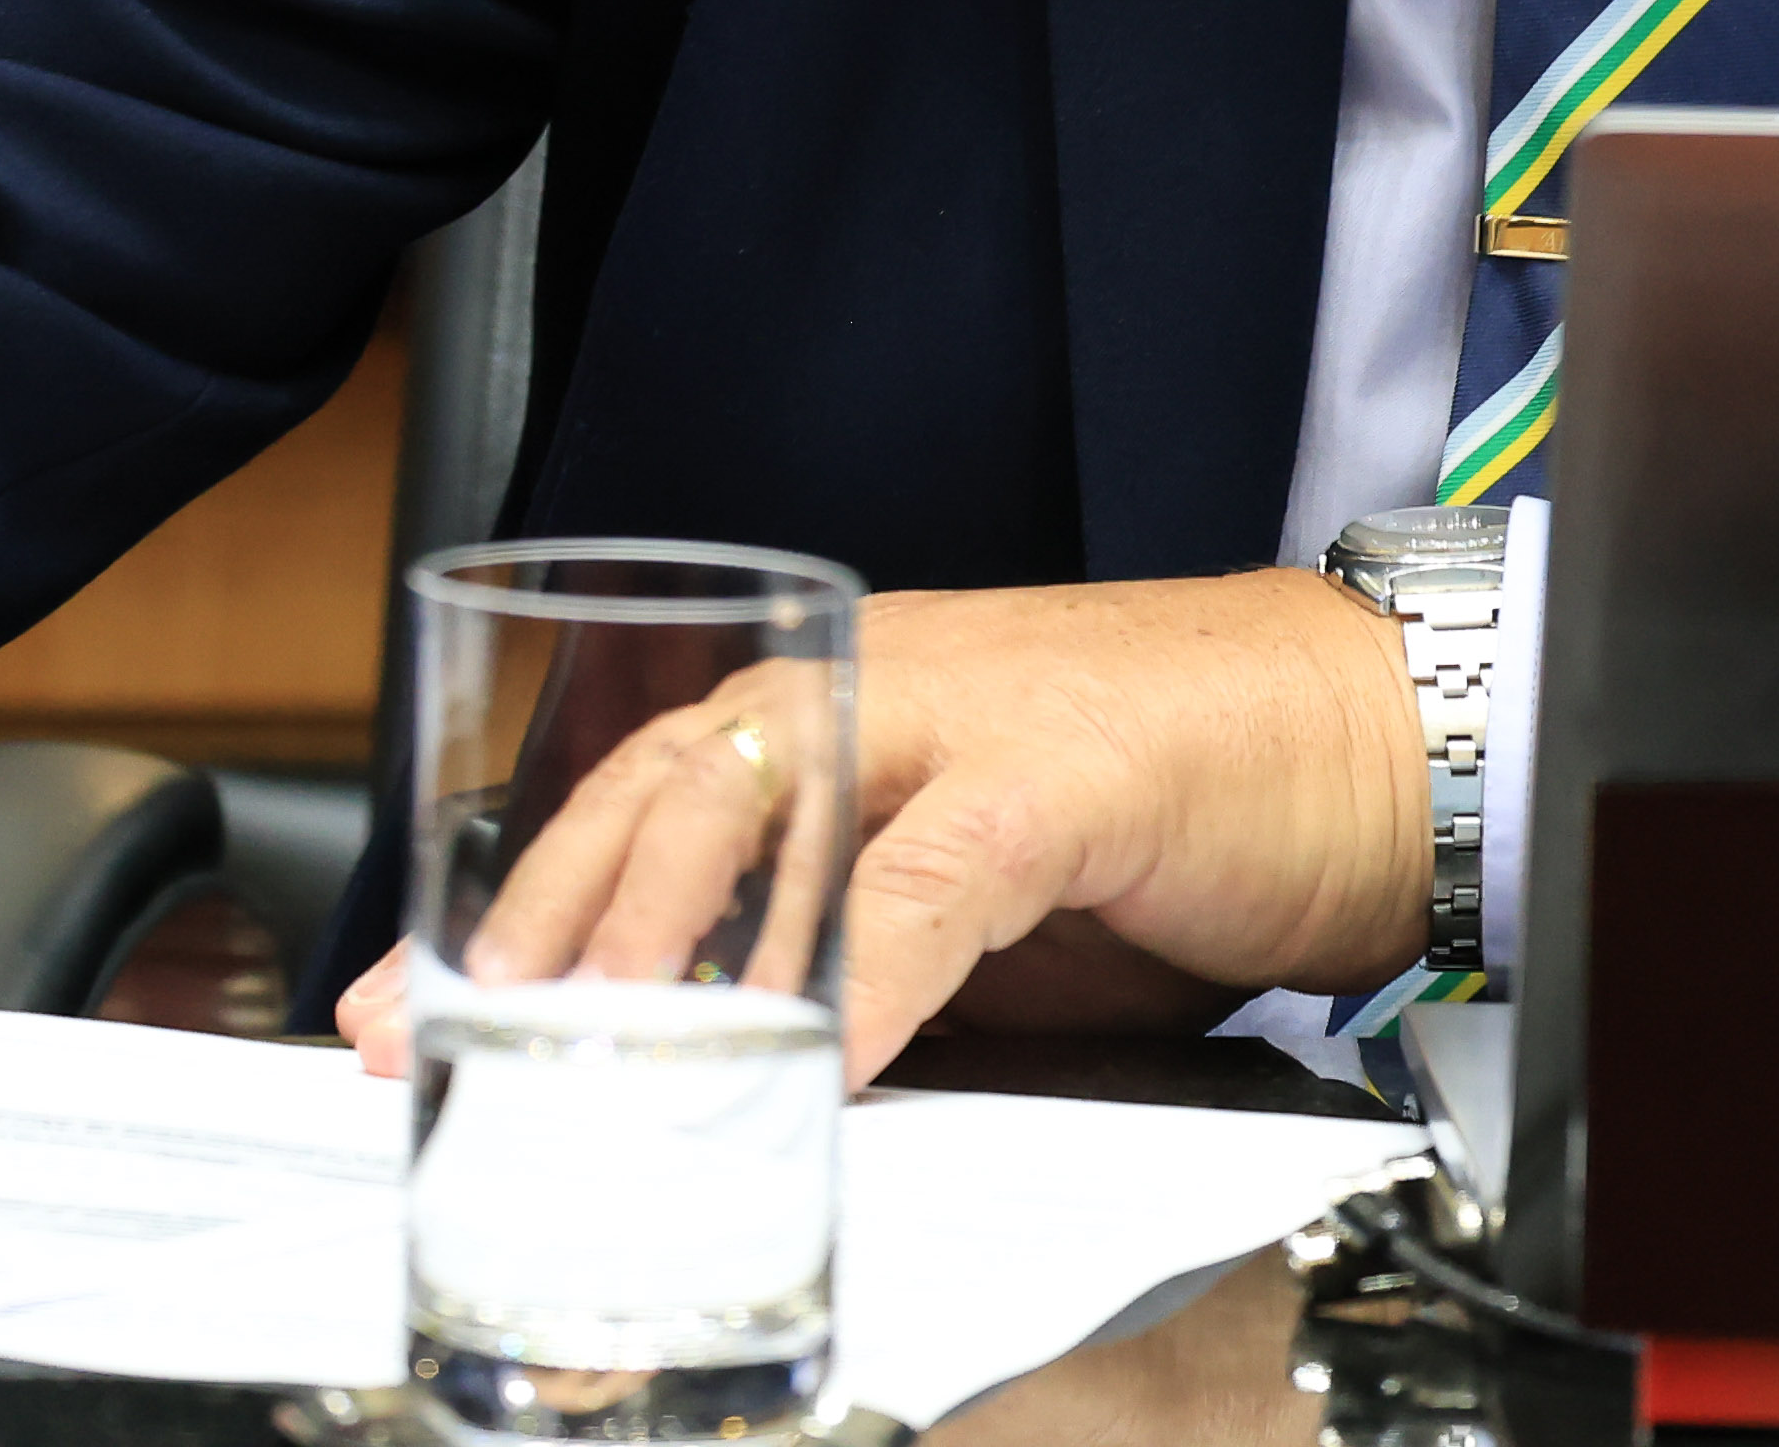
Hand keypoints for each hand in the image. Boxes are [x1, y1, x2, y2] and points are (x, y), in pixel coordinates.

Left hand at [331, 569, 1426, 1085]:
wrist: (1379, 724)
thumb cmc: (1183, 802)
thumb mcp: (988, 895)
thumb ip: (868, 961)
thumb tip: (749, 1090)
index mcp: (838, 708)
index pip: (630, 790)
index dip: (511, 903)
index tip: (400, 1006)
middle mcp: (869, 688)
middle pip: (655, 787)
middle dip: (530, 922)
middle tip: (428, 1035)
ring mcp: (964, 717)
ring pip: (762, 798)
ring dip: (659, 932)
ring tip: (580, 1039)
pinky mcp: (1067, 774)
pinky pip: (932, 879)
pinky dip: (862, 972)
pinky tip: (815, 1055)